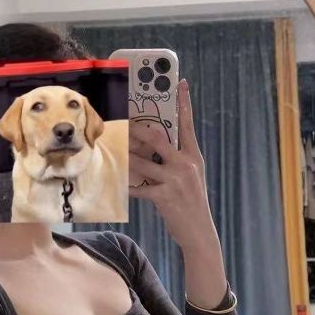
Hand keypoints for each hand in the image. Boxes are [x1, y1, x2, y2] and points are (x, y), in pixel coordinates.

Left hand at [128, 79, 215, 252]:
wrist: (199, 231)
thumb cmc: (191, 201)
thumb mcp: (191, 176)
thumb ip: (177, 159)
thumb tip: (155, 145)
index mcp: (194, 156)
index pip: (188, 124)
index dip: (184, 103)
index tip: (180, 84)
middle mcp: (186, 164)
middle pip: (157, 138)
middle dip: (138, 129)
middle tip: (125, 122)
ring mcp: (175, 180)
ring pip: (142, 161)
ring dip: (126, 156)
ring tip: (115, 149)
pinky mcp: (163, 196)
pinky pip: (138, 186)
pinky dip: (127, 183)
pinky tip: (118, 180)